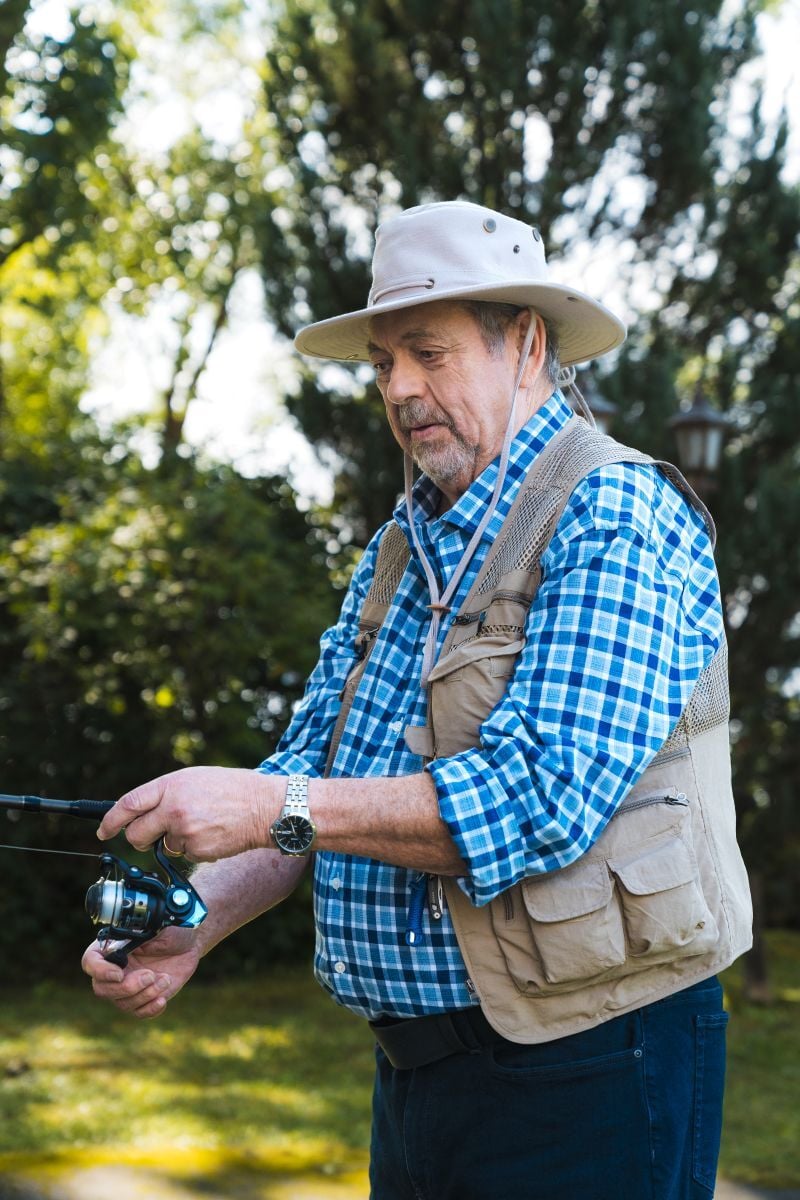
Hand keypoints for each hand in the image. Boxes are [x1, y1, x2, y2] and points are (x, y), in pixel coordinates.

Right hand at [81, 925, 200, 1018]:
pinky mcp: (144, 997)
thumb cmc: (172, 928)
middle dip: (127, 987)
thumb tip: (133, 938)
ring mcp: (129, 985)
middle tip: (150, 975)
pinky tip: (163, 999)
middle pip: (102, 989)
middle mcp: (115, 968)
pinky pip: (138, 1013)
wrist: (189, 942)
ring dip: (144, 995)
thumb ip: (142, 931)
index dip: (99, 971)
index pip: (90, 962)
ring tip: (165, 979)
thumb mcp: (158, 924)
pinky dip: (149, 1009)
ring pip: (122, 1003)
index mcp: (113, 946)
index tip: (119, 973)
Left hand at [97, 765, 277, 861]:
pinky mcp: (196, 850)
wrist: (265, 807)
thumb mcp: (196, 779)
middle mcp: (173, 807)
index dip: (111, 820)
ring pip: (163, 847)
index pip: (129, 803)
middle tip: (148, 838)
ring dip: (175, 842)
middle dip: (138, 840)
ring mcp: (184, 830)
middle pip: (136, 834)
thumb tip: (142, 810)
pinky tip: (212, 835)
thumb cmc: (233, 789)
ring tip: (202, 825)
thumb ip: (168, 792)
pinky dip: (194, 849)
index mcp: (171, 785)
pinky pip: (184, 855)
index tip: (103, 830)